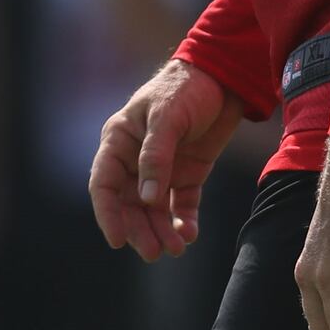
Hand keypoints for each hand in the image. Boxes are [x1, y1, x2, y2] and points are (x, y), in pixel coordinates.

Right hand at [88, 58, 241, 261]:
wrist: (225, 76)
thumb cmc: (186, 88)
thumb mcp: (167, 117)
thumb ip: (156, 156)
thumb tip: (148, 198)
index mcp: (119, 142)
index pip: (104, 185)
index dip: (108, 215)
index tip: (117, 241)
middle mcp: (135, 160)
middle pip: (130, 205)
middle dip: (140, 230)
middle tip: (154, 253)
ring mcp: (162, 169)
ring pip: (154, 211)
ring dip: (161, 231)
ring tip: (176, 248)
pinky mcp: (188, 174)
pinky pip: (181, 205)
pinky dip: (184, 222)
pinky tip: (190, 234)